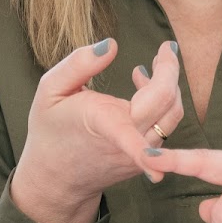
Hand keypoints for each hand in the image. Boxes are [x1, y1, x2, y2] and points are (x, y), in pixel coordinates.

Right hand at [11, 39, 183, 222]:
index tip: (169, 70)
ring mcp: (137, 154)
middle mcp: (125, 143)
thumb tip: (111, 44)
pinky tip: (143, 86)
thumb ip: (78, 64)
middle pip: (167, 105)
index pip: (135, 123)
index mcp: (101, 124)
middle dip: (171, 71)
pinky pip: (164, 127)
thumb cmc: (50, 129)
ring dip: (170, 86)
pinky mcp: (144, 158)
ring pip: (171, 117)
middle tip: (166, 48)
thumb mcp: (50, 90)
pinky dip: (163, 102)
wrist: (54, 178)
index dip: (161, 94)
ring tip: (152, 65)